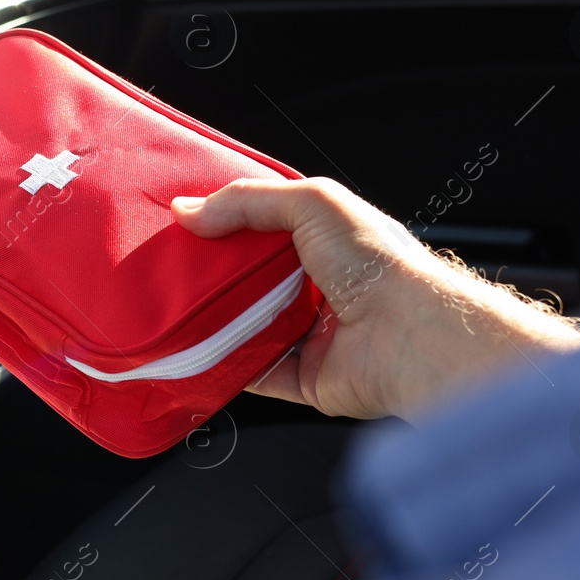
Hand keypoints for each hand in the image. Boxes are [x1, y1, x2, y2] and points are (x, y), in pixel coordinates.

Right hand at [172, 178, 579, 419]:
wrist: (409, 334)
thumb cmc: (378, 263)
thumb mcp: (311, 202)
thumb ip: (248, 201)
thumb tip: (189, 211)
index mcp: (326, 241)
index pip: (265, 228)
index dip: (226, 224)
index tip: (185, 223)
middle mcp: (320, 287)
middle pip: (251, 279)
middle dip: (214, 275)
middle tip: (171, 268)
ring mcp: (312, 334)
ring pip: (247, 327)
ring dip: (215, 322)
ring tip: (173, 309)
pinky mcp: (305, 378)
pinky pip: (254, 374)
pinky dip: (226, 367)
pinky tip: (197, 354)